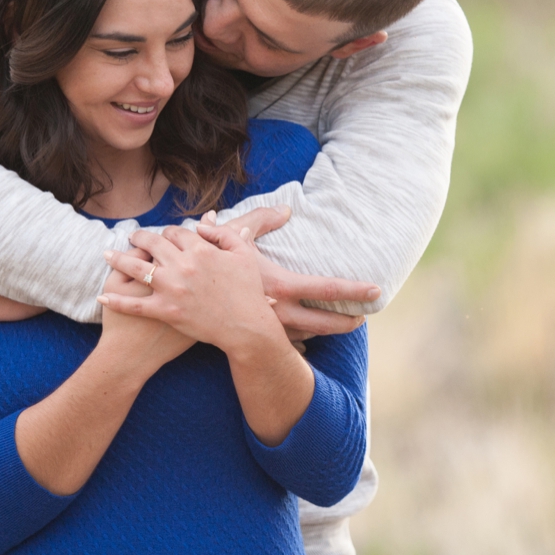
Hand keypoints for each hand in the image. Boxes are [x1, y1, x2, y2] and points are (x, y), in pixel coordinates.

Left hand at [101, 225, 286, 356]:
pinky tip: (102, 296)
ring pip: (137, 268)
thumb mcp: (243, 255)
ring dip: (118, 259)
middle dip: (139, 238)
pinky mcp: (165, 311)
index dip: (168, 232)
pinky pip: (135, 304)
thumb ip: (224, 234)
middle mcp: (182, 265)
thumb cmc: (248, 292)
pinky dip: (117, 301)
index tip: (165, 235)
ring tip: (107, 255)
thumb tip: (203, 223)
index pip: (175, 232)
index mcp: (201, 250)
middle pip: (152, 244)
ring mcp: (171, 288)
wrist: (246, 327)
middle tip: (131, 237)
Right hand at [196, 207, 378, 336]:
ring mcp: (265, 328)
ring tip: (342, 327)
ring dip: (323, 333)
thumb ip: (261, 220)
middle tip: (365, 317)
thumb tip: (287, 209)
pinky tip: (305, 345)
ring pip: (304, 336)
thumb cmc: (205, 266)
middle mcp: (277, 311)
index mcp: (279, 285)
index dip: (353, 291)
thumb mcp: (233, 237)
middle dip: (347, 321)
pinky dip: (295, 344)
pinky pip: (279, 344)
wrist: (178, 299)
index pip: (326, 289)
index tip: (376, 291)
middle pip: (323, 322)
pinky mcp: (249, 338)